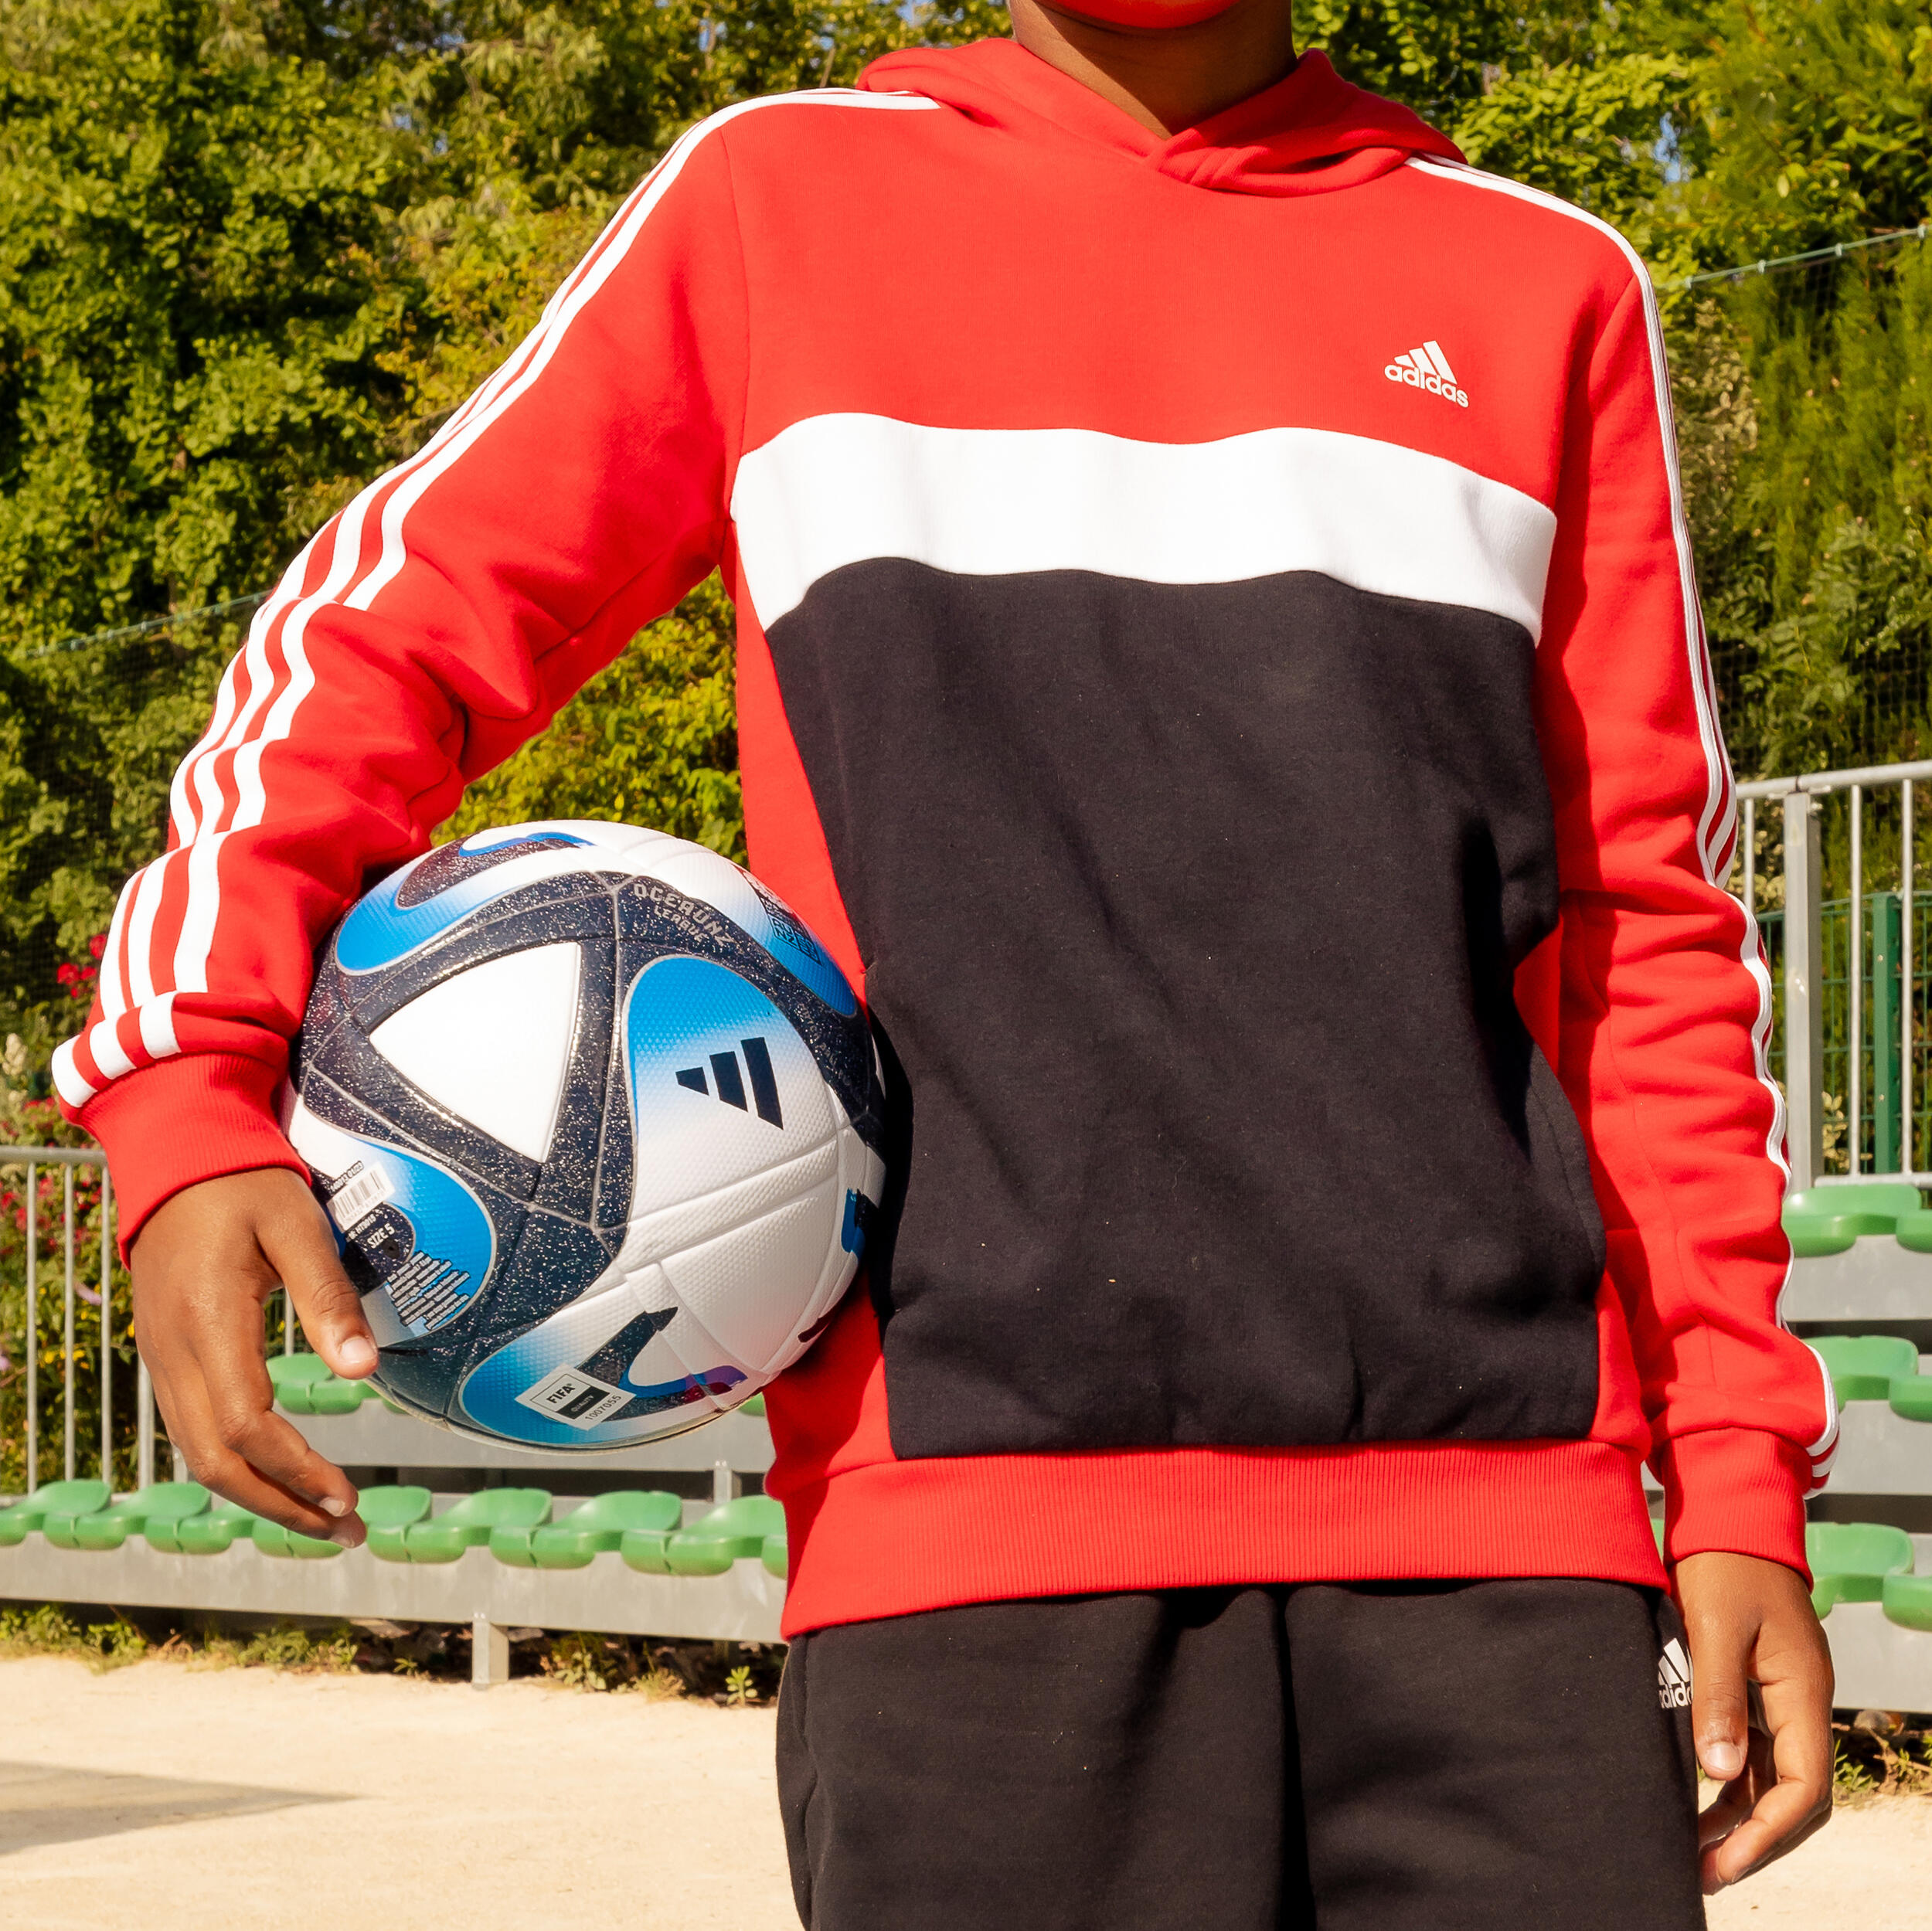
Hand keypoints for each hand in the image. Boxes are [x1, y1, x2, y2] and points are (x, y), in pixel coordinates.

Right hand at [130, 1167, 377, 1544]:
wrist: (175, 1150)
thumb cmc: (243, 1181)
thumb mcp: (297, 1225)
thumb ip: (328, 1298)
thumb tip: (363, 1372)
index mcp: (209, 1323)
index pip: (248, 1427)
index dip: (298, 1472)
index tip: (347, 1497)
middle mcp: (173, 1351)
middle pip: (216, 1461)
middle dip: (281, 1504)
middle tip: (345, 1526)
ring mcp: (161, 1354)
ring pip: (197, 1452)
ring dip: (257, 1492)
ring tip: (320, 1515)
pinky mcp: (165, 1350)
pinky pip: (191, 1427)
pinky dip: (234, 1463)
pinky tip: (275, 1472)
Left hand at [1676, 1549, 1833, 1893]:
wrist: (1727, 1517)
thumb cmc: (1723, 1565)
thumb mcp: (1716, 1627)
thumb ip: (1718, 1698)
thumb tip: (1721, 1773)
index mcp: (1803, 1693)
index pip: (1802, 1788)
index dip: (1766, 1833)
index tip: (1724, 1861)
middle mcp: (1800, 1704)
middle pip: (1793, 1796)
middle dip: (1754, 1840)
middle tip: (1704, 1873)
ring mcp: (1780, 1698)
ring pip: (1772, 1779)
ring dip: (1738, 1818)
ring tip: (1692, 1852)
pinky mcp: (1756, 1688)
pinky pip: (1754, 1752)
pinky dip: (1729, 1783)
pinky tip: (1695, 1801)